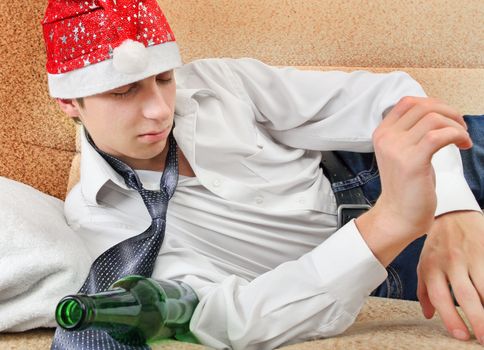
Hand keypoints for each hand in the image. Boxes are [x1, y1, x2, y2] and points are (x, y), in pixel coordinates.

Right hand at [356, 97, 471, 265]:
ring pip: (433, 118)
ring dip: (456, 125)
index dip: (433, 104)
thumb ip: (411, 132)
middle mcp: (386, 138)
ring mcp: (397, 149)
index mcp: (382, 133)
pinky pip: (439, 135)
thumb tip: (438, 113)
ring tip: (462, 139)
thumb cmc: (406, 185)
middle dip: (450, 112)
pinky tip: (463, 145)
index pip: (408, 102)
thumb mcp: (402, 152)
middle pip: (423, 106)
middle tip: (460, 128)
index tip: (446, 118)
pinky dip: (457, 136)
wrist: (399, 215)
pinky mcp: (412, 162)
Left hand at [417, 210, 483, 344]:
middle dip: (478, 320)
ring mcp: (472, 255)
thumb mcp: (425, 264)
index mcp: (432, 267)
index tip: (462, 336)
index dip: (451, 318)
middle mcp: (451, 262)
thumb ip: (424, 291)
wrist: (453, 215)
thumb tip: (429, 316)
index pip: (440, 297)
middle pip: (466, 296)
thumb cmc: (438, 246)